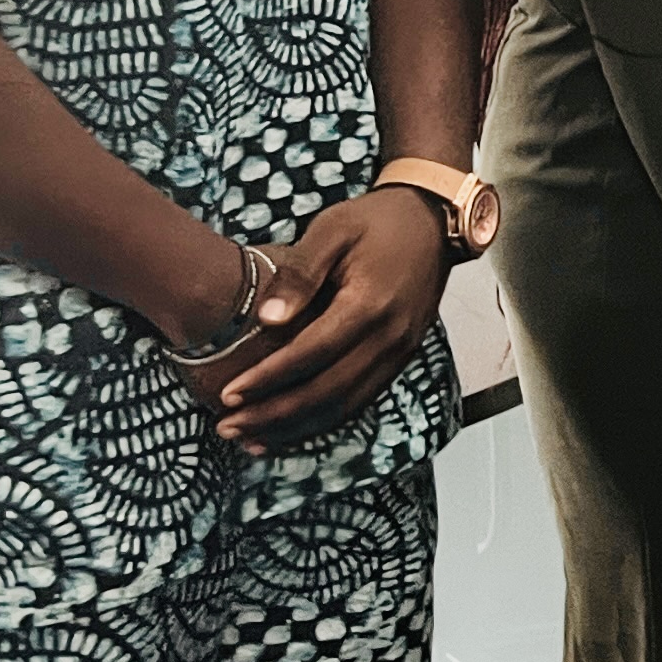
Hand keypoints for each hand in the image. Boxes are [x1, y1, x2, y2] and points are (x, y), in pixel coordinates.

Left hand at [205, 196, 448, 454]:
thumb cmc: (377, 221)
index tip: (229, 394)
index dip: (268, 378)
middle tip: (228, 427)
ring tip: (250, 439)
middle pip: (327, 391)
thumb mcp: (332, 230)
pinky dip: (324, 421)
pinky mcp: (401, 358)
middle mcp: (390, 337)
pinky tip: (291, 430)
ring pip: (345, 405)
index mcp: (370, 304)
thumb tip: (267, 320)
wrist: (433, 221)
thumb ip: (299, 274)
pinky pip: (361, 400)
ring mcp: (400, 352)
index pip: (312, 354)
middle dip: (274, 415)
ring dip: (296, 428)